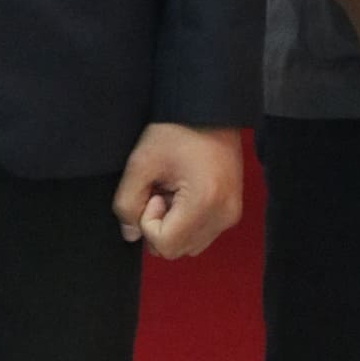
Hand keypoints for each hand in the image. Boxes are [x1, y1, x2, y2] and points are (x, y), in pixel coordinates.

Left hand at [112, 123, 242, 258]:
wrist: (208, 110)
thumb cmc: (175, 130)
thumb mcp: (141, 163)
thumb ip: (127, 203)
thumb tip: (130, 234)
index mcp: (204, 204)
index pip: (165, 245)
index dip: (149, 222)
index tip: (154, 191)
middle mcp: (223, 216)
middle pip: (177, 250)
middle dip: (160, 226)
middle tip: (161, 190)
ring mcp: (231, 215)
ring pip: (189, 246)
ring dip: (173, 226)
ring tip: (173, 191)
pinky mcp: (232, 211)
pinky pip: (202, 234)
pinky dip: (187, 222)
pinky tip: (183, 193)